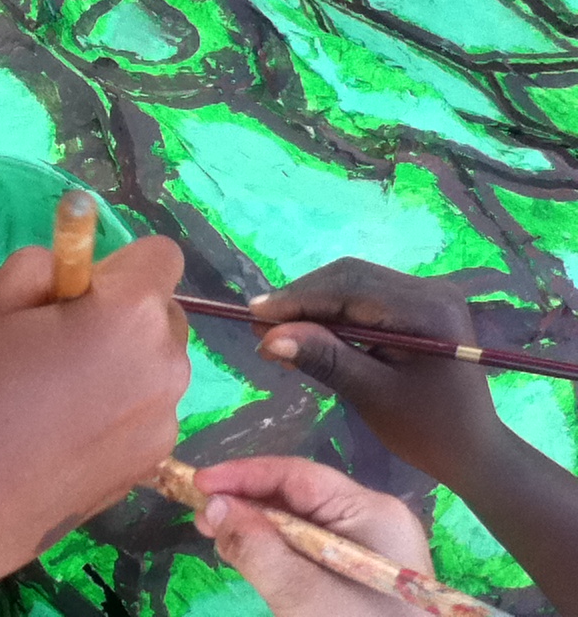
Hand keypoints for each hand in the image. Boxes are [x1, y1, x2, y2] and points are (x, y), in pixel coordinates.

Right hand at [0, 236, 190, 610]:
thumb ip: (45, 270)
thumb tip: (69, 270)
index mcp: (132, 318)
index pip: (160, 256)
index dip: (116, 265)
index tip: (70, 292)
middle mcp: (166, 372)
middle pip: (161, 317)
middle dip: (121, 316)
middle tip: (50, 345)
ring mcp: (160, 430)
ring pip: (151, 370)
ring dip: (119, 367)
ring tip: (46, 400)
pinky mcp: (143, 475)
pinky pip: (139, 418)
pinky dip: (112, 414)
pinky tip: (54, 441)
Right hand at [194, 457, 431, 616]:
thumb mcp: (304, 599)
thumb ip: (258, 549)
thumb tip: (214, 506)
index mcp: (372, 512)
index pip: (298, 475)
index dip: (244, 475)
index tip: (198, 483)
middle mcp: (372, 520)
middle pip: (298, 495)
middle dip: (247, 501)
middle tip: (200, 515)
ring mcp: (367, 548)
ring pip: (299, 522)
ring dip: (256, 526)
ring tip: (216, 534)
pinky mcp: (357, 575)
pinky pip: (308, 548)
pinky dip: (274, 549)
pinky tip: (248, 555)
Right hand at [249, 258, 499, 483]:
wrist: (473, 449)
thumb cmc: (427, 430)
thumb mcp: (371, 395)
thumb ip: (323, 358)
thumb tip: (269, 337)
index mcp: (425, 309)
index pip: (348, 289)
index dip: (296, 299)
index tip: (253, 315)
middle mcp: (428, 289)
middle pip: (348, 278)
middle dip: (300, 299)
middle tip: (259, 326)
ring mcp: (424, 294)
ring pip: (352, 285)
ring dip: (312, 306)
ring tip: (277, 334)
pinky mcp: (416, 305)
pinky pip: (363, 298)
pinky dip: (331, 314)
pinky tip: (307, 336)